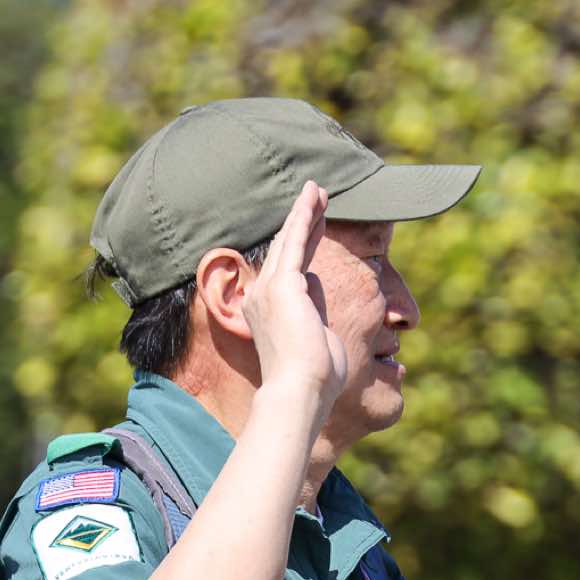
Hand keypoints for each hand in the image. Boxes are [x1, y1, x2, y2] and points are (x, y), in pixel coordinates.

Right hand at [240, 181, 348, 410]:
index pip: (290, 270)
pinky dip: (304, 216)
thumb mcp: (317, 337)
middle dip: (303, 221)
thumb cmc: (314, 378)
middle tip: (317, 195)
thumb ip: (315, 308)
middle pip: (287, 250)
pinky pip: (296, 241)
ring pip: (291, 240)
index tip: (317, 225)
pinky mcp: (283, 284)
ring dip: (305, 212)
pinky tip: (314, 197)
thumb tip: (317, 283)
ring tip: (319, 190)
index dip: (303, 244)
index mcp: (266, 313)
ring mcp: (269, 289)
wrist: (301, 389)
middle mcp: (260, 297)